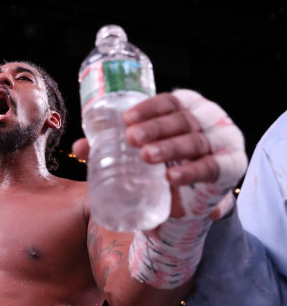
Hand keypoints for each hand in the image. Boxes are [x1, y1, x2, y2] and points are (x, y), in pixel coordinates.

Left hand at [72, 92, 246, 219]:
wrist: (187, 203)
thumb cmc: (158, 169)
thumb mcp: (133, 158)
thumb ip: (107, 151)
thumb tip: (78, 147)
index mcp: (181, 114)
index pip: (169, 102)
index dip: (150, 108)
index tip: (126, 119)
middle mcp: (202, 123)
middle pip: (181, 119)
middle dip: (156, 128)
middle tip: (132, 139)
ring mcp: (218, 144)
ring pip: (194, 141)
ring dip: (170, 148)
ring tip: (146, 157)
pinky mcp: (227, 168)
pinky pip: (211, 167)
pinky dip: (192, 171)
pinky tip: (172, 178)